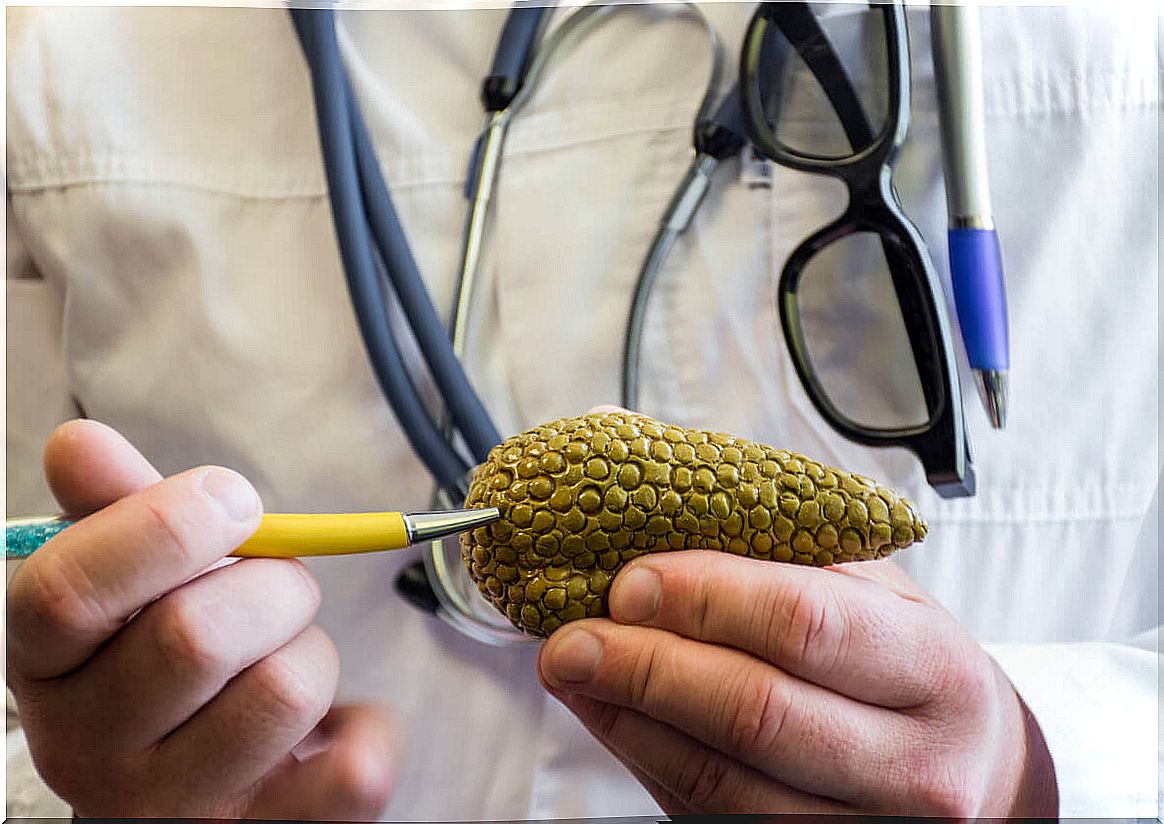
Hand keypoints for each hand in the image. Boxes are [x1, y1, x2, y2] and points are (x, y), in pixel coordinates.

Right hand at [7, 420, 396, 818]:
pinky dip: (368, 729)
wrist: (192, 788)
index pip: (67, 592)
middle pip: (196, 636)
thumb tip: (79, 442)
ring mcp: (175, 808)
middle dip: (273, 584)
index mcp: (47, 668)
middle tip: (277, 589)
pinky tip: (332, 727)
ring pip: (284, 691)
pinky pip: (351, 774)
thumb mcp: (132, 586)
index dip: (162, 528)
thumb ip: (118, 513)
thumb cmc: (166, 663)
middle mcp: (90, 751)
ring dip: (314, 651)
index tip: (231, 499)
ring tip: (285, 661)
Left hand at [538, 551, 1057, 815]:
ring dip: (627, 717)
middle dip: (645, 666)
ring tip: (572, 670)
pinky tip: (608, 714)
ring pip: (721, 780)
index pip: (804, 622)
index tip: (630, 581)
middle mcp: (915, 762)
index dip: (704, 599)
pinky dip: (645, 758)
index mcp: (934, 665)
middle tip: (573, 636)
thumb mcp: (871, 589)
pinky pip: (711, 815)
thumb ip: (773, 538)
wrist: (972, 771)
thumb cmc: (905, 664)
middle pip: (754, 711)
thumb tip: (634, 466)